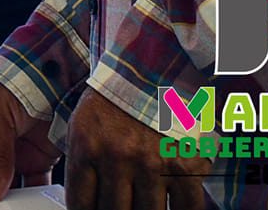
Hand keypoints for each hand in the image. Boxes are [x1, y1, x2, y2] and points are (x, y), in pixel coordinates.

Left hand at [65, 88, 208, 209]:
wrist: (156, 71)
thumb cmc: (116, 101)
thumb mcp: (83, 126)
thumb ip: (81, 166)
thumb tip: (82, 207)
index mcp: (89, 147)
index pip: (81, 204)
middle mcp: (119, 158)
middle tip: (119, 209)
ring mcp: (154, 164)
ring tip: (141, 207)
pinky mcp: (186, 167)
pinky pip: (186, 209)